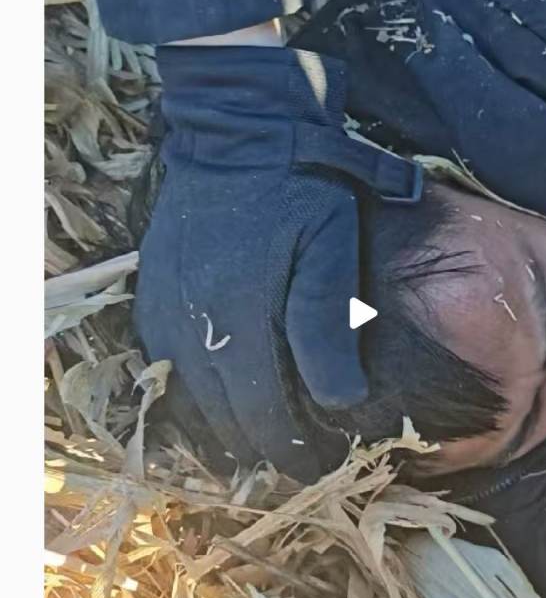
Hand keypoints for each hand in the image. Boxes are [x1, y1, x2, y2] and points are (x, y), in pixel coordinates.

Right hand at [134, 46, 420, 478]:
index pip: (263, 419)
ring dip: (231, 427)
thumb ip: (328, 328)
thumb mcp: (331, 251)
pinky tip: (232, 396)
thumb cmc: (301, 187)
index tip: (324, 470)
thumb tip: (341, 403)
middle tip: (305, 460)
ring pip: (194, 404)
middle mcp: (190, 327)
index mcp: (238, 319)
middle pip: (225, 422)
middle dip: (266, 448)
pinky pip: (172, 371)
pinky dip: (203, 394)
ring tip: (271, 437)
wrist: (240, 127)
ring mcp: (163, 314)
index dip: (296, 455)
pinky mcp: (152, 300)